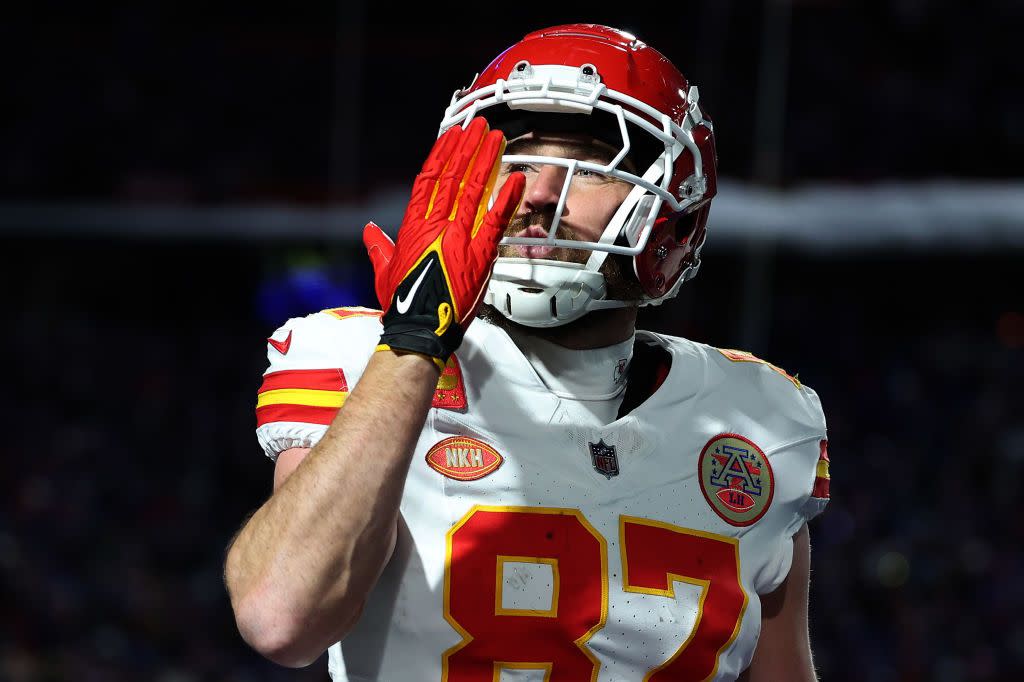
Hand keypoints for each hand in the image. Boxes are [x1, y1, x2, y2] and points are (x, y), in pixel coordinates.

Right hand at [362, 117, 524, 370]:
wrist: (419, 329)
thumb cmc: (403, 304)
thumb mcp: (385, 270)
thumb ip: (380, 246)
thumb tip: (370, 231)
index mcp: (414, 226)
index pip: (429, 180)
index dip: (442, 154)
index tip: (452, 136)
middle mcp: (436, 225)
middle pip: (454, 177)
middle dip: (467, 148)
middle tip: (479, 126)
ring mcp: (459, 237)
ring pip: (474, 190)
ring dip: (487, 161)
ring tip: (495, 138)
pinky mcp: (480, 254)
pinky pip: (496, 220)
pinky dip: (508, 198)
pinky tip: (518, 178)